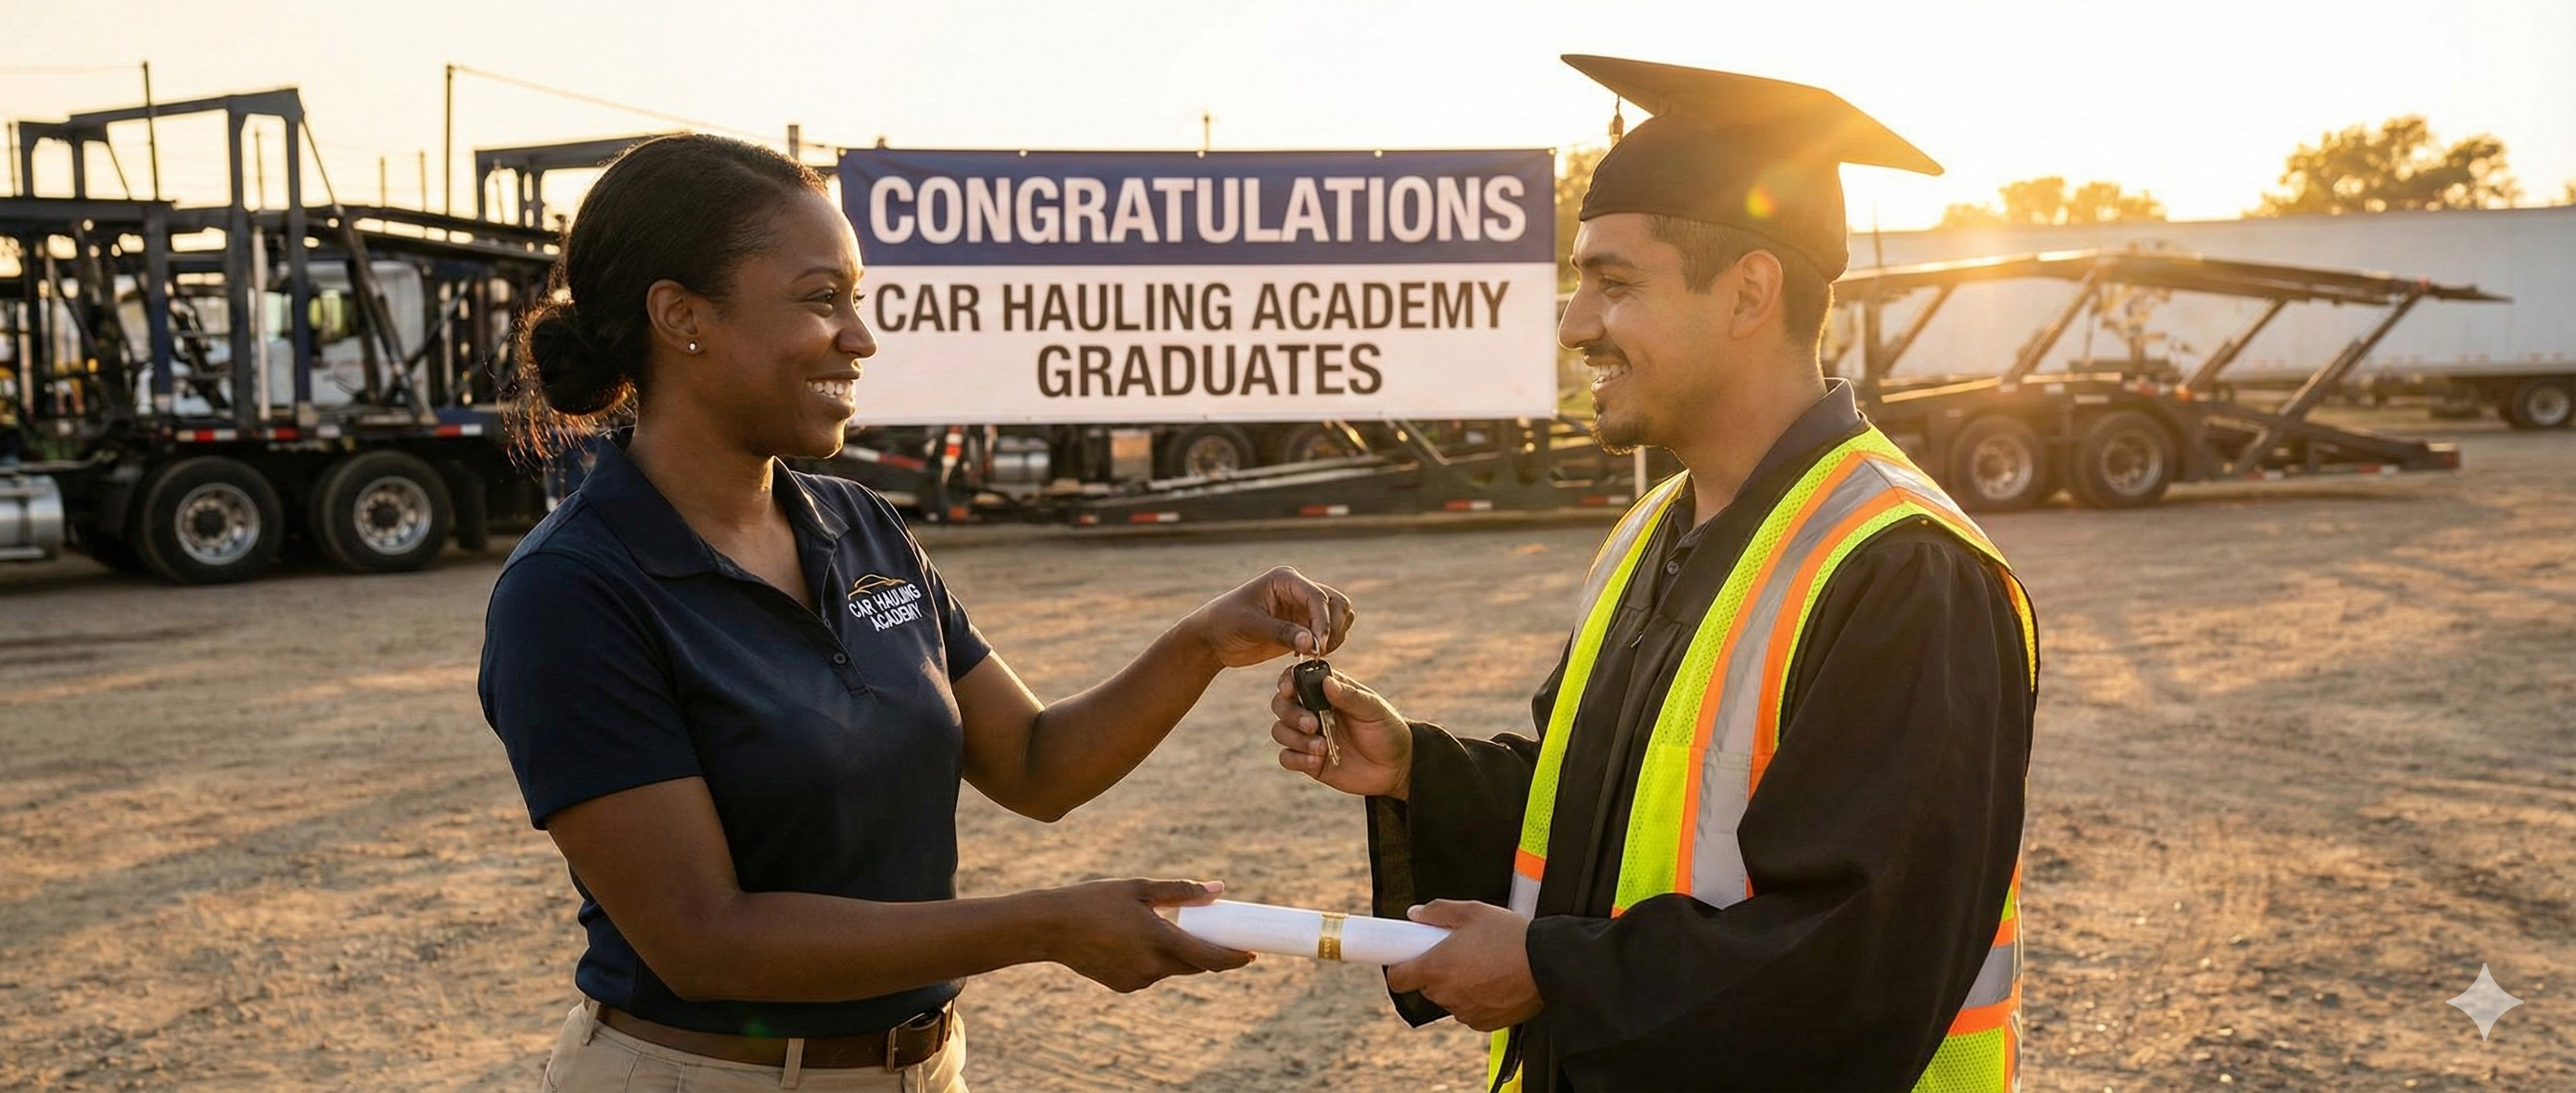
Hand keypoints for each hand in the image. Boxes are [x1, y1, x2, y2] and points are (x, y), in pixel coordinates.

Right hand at [1040, 879, 1253, 992]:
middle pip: (1195, 966)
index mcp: (1161, 940)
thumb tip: (1219, 890)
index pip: (1211, 957)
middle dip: (1210, 954)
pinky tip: (1136, 941)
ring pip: (1172, 969)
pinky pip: (1151, 973)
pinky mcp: (1124, 987)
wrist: (1052, 927)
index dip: (1235, 958)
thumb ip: (1182, 892)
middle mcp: (1153, 967)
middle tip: (1219, 935)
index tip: (1252, 954)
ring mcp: (1138, 981)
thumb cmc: (1096, 901)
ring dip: (1178, 954)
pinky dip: (1155, 960)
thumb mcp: (1141, 888)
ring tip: (1164, 928)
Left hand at [1185, 566, 1354, 668]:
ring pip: (1338, 617)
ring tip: (1313, 654)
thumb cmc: (1224, 623)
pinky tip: (1303, 656)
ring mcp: (1301, 608)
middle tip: (1318, 651)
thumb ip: (1282, 632)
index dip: (1323, 622)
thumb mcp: (1250, 625)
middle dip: (1334, 628)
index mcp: (1285, 580)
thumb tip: (1313, 643)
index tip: (1318, 646)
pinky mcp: (1302, 626)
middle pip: (1337, 603)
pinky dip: (1325, 645)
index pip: (1318, 597)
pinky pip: (1327, 634)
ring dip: (1334, 637)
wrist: (1212, 639)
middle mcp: (1298, 590)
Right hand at [1271, 668, 1411, 798]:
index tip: (1289, 690)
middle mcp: (1313, 710)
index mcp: (1328, 691)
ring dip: (1296, 739)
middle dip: (1291, 714)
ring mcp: (1309, 736)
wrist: (1396, 768)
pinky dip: (1297, 759)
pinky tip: (1317, 761)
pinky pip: (1286, 757)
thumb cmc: (1387, 731)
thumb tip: (1327, 682)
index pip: (1297, 678)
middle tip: (1312, 725)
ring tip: (1321, 748)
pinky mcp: (1309, 760)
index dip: (1287, 681)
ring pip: (1279, 731)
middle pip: (1281, 705)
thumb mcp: (1374, 710)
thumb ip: (1350, 697)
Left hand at [1384, 900, 1541, 1031]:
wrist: (1548, 964)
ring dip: (1457, 985)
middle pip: (1426, 986)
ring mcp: (1465, 1011)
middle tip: (1458, 952)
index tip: (1408, 958)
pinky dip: (1476, 999)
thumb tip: (1415, 915)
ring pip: (1449, 998)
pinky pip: (1469, 1011)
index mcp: (1436, 967)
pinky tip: (1495, 981)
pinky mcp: (1484, 1023)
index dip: (1400, 967)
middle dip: (1436, 970)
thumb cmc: (1510, 935)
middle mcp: (1446, 994)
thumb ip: (1438, 912)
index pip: (1398, 978)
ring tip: (1483, 964)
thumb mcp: (1472, 911)